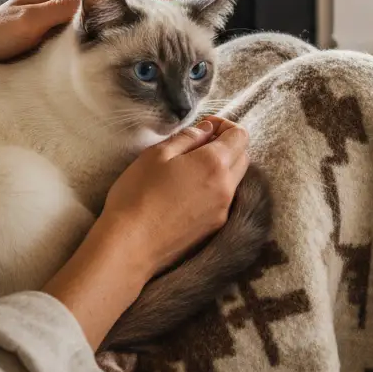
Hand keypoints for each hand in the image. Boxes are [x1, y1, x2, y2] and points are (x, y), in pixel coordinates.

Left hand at [0, 0, 167, 62]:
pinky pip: (96, 28)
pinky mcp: (58, 34)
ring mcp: (61, 15)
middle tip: (169, 15)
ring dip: (130, 18)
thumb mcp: (26, 23)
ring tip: (155, 30)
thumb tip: (93, 1)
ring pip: (106, 12)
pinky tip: (128, 46)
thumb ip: (58, 12)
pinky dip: (116, 33)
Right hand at [99, 116, 250, 272]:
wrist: (130, 246)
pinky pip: (223, 201)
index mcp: (214, 163)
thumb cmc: (138, 194)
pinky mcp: (214, 229)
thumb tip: (207, 130)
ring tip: (189, 170)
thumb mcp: (156, 154)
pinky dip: (214, 190)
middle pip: (242, 157)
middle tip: (197, 146)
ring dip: (221, 169)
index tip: (204, 127)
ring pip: (234, 181)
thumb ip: (187, 138)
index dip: (225, 125)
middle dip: (226, 146)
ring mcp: (222, 211)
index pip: (240, 136)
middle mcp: (226, 188)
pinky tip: (187, 193)